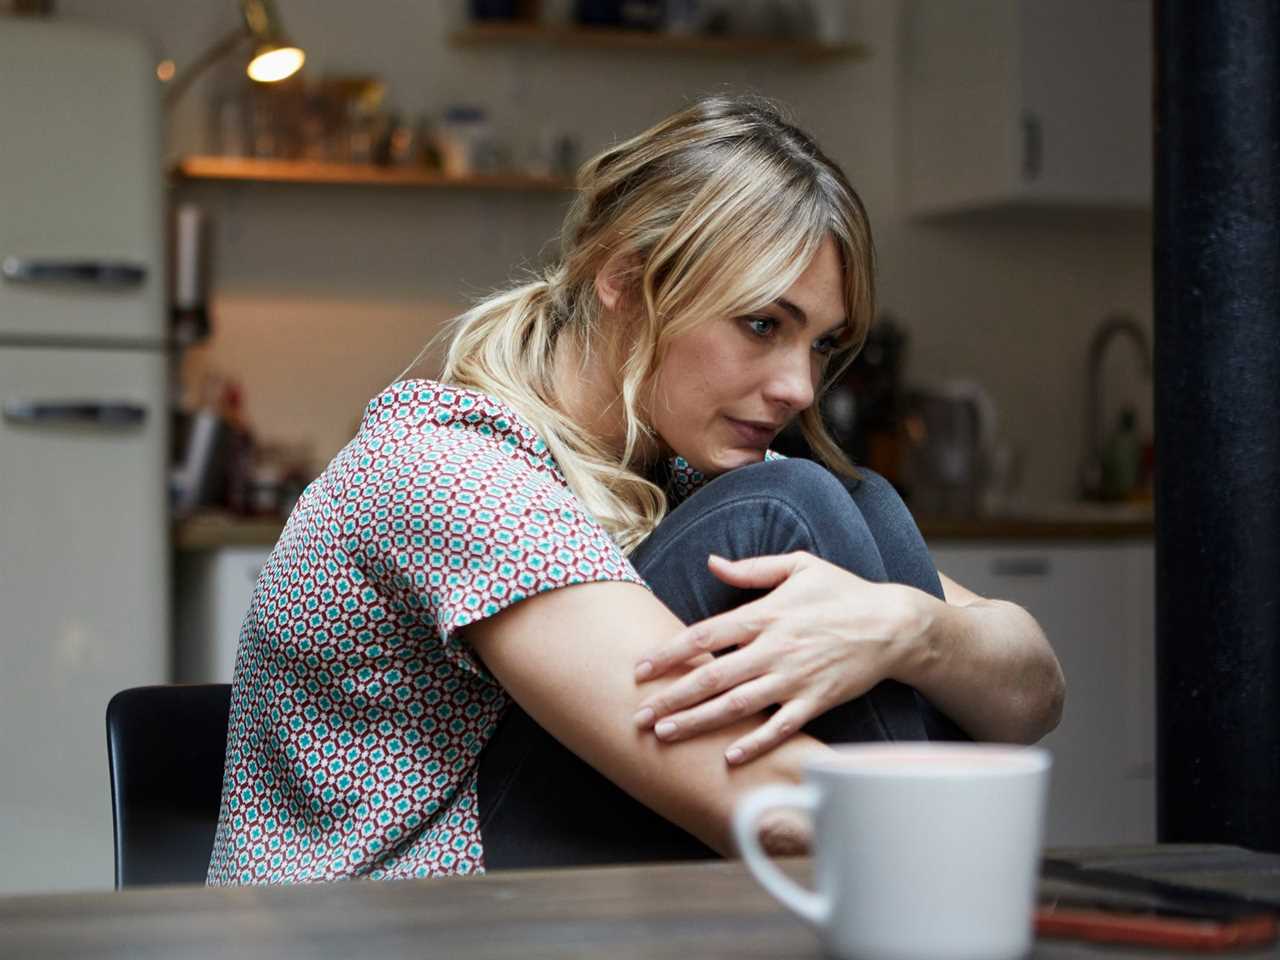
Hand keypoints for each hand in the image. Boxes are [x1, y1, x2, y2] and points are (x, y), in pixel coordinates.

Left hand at [633, 552, 929, 764]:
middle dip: (672, 697)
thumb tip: (712, 562)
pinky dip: (755, 743)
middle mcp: (775, 648)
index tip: (640, 669)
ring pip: (738, 705)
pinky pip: (781, 726)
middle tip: (638, 715)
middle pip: (712, 676)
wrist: (894, 624)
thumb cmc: (843, 591)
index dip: (669, 653)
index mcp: (766, 614)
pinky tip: (729, 757)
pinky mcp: (817, 701)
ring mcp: (796, 678)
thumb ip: (752, 568)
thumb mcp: (799, 566)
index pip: (705, 634)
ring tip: (665, 735)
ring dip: (699, 722)